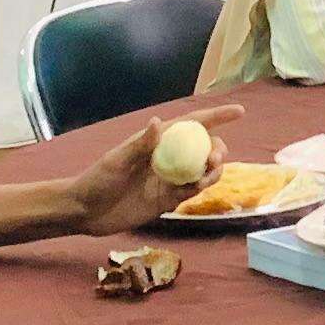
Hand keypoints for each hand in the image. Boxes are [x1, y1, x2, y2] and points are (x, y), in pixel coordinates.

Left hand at [61, 107, 242, 235]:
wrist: (85, 212)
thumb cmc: (96, 181)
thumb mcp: (116, 162)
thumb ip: (140, 145)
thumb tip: (157, 122)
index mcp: (157, 142)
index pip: (192, 124)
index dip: (217, 116)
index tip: (240, 111)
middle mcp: (167, 158)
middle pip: (203, 148)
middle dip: (217, 149)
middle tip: (214, 159)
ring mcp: (169, 179)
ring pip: (202, 170)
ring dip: (213, 171)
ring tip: (208, 175)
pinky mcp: (167, 200)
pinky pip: (192, 192)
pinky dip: (201, 188)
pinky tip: (197, 189)